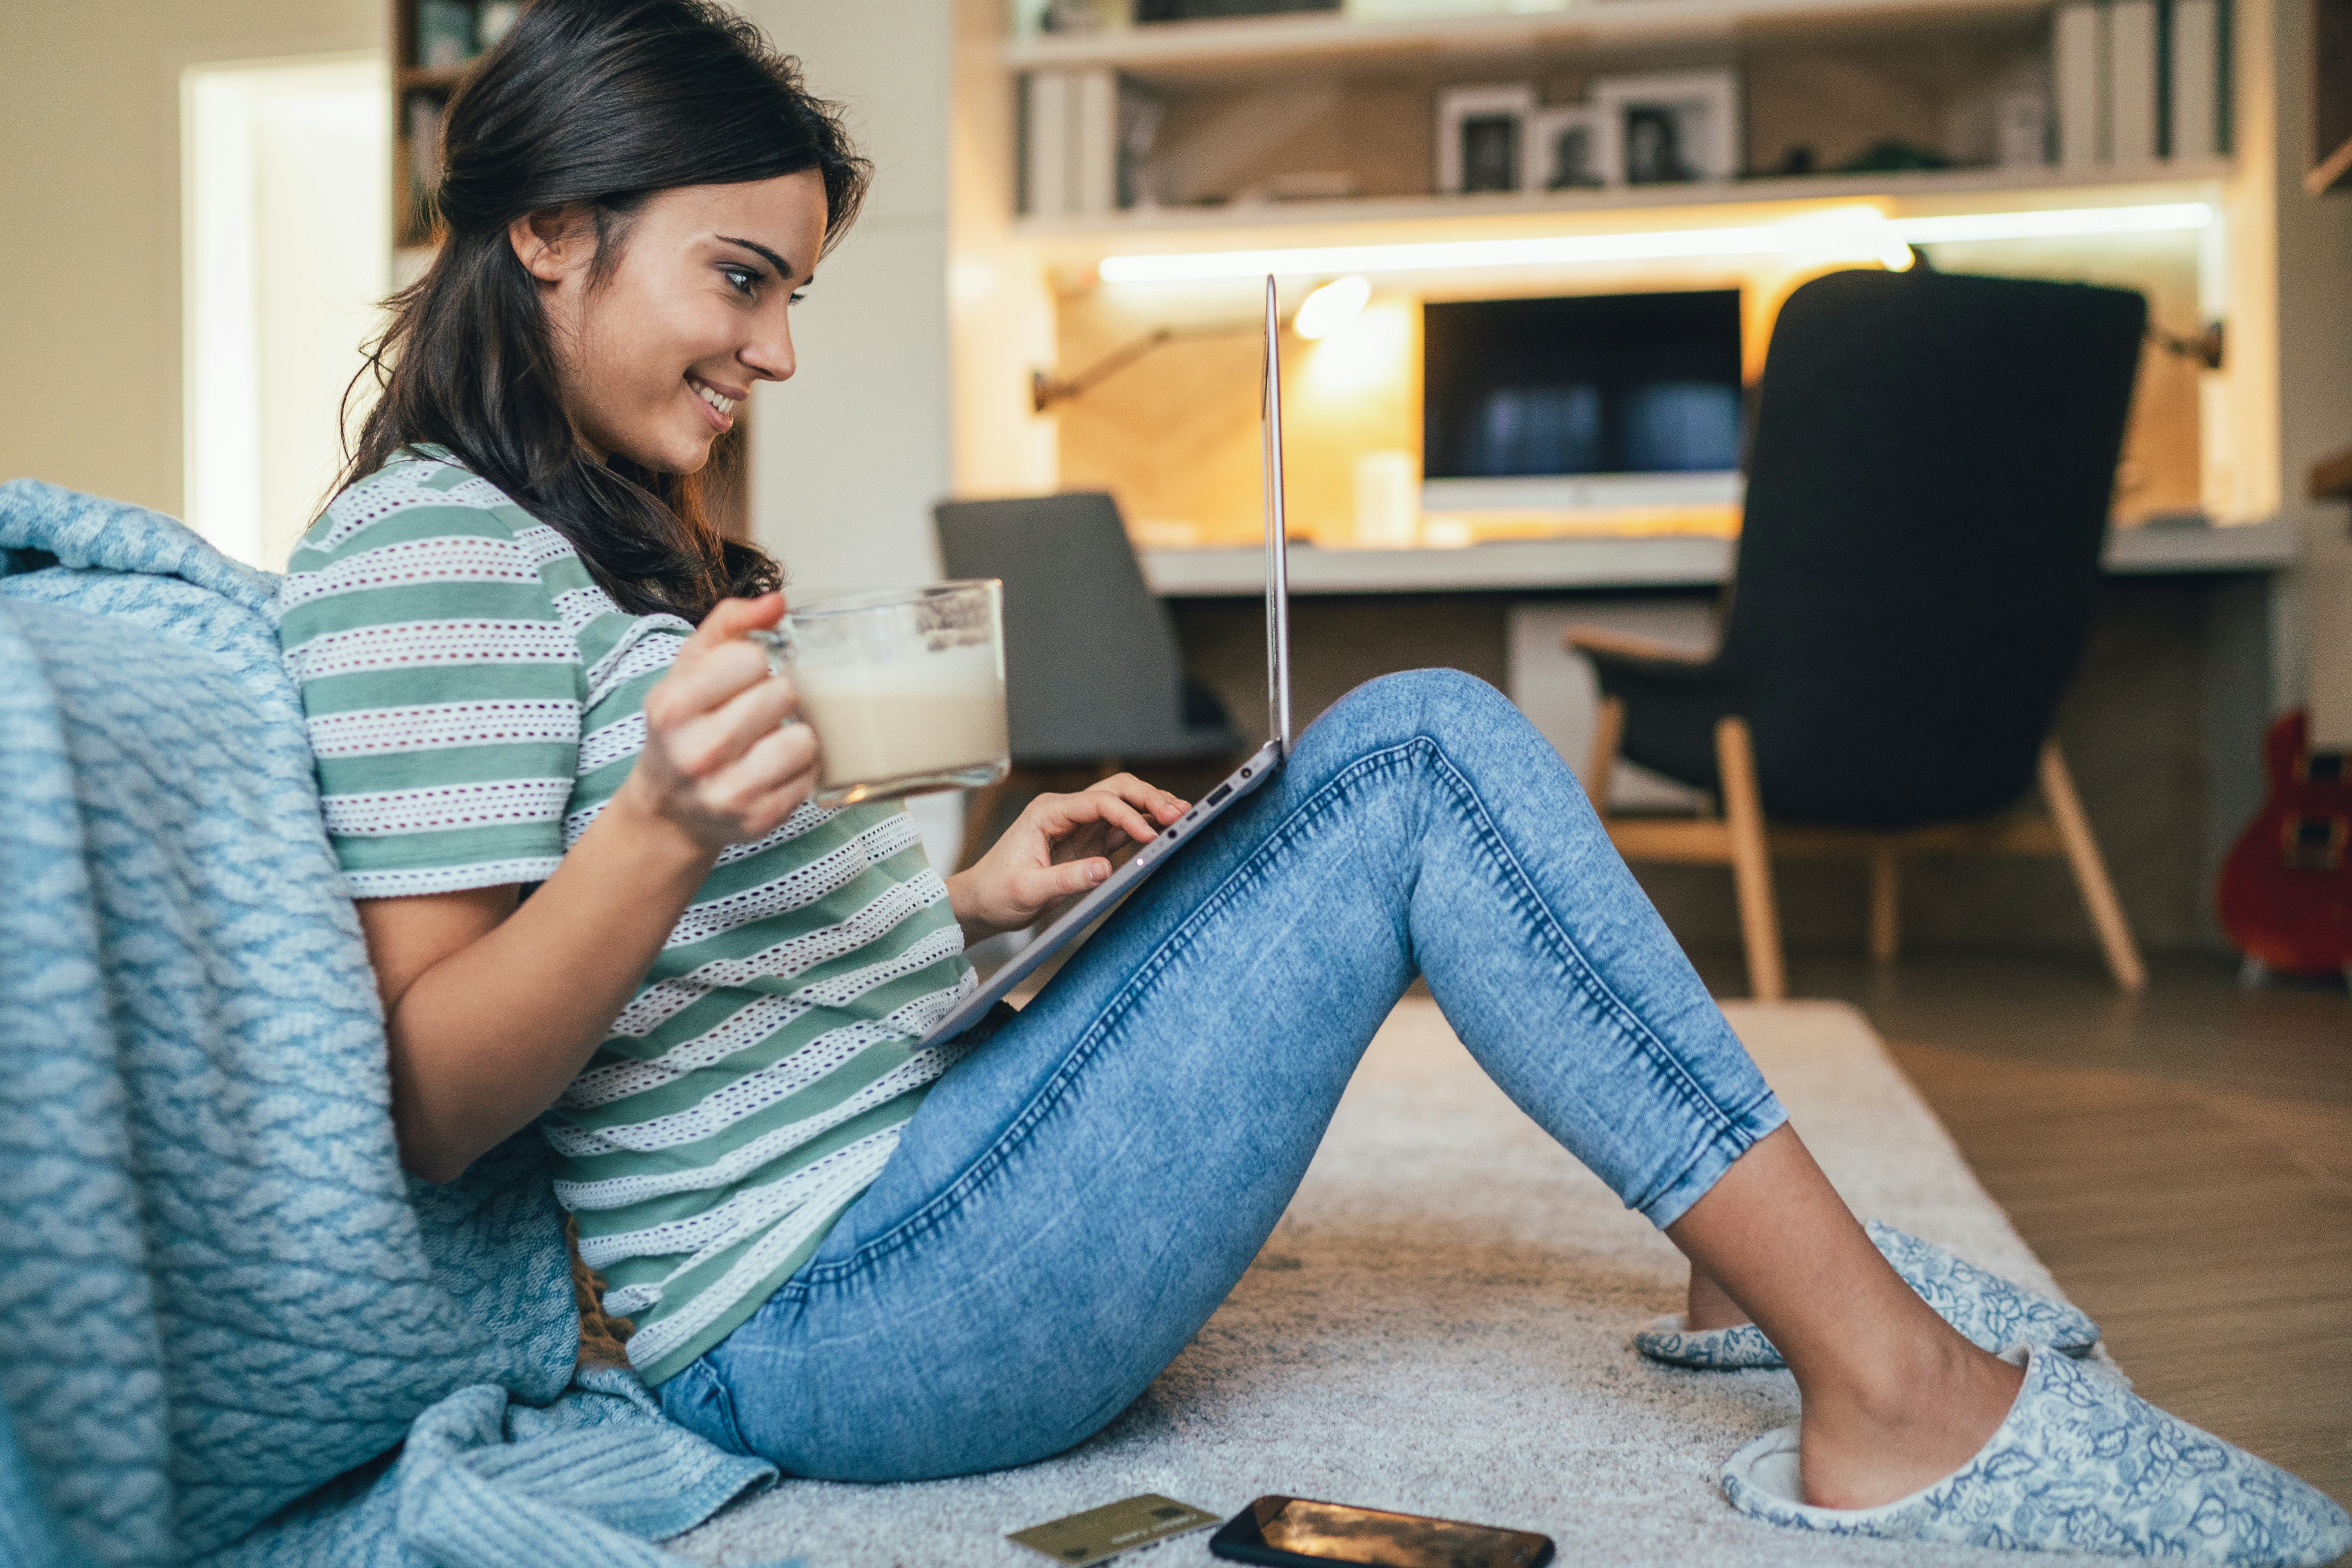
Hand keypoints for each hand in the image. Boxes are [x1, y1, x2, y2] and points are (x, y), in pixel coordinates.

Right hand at [616, 593, 820, 853]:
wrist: (671, 810)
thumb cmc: (685, 728)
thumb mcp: (689, 670)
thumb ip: (729, 624)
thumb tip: (778, 602)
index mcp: (671, 707)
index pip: (750, 658)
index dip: (753, 662)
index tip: (739, 679)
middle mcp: (697, 753)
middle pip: (783, 694)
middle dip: (777, 695)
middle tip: (758, 710)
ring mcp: (729, 792)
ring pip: (804, 738)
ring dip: (796, 732)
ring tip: (770, 737)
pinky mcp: (761, 819)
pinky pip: (813, 774)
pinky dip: (802, 766)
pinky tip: (775, 767)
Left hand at [947, 773, 1187, 940]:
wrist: (981, 903)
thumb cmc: (996, 893)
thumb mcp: (1028, 890)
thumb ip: (1067, 879)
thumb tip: (1105, 869)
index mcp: (1048, 812)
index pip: (1098, 802)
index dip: (1128, 816)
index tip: (1151, 835)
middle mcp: (1066, 811)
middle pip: (1117, 790)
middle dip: (1149, 798)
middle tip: (1179, 814)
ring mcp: (1079, 825)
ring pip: (1123, 804)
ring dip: (1152, 808)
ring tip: (1183, 817)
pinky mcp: (1087, 842)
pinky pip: (1121, 827)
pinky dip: (1144, 827)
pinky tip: (1165, 832)